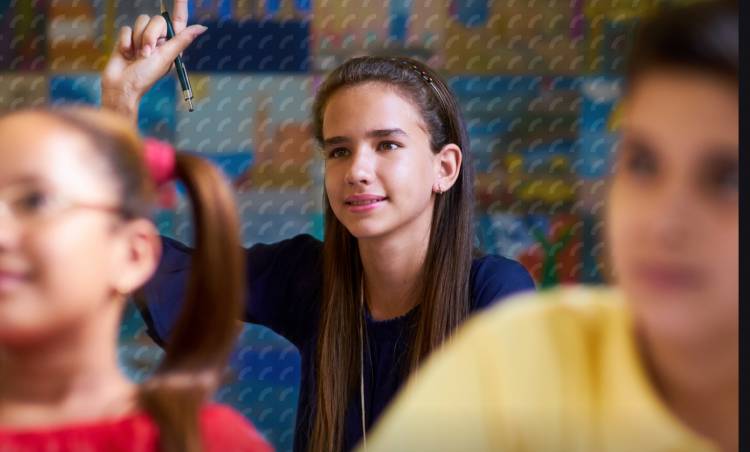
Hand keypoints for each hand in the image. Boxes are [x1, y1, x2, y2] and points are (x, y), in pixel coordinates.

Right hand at [101, 0, 205, 121]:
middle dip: (150, 36)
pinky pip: (127, 28)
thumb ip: (181, 39)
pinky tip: (126, 54)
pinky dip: (126, 41)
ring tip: (137, 56)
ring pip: (141, 21)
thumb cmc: (145, 76)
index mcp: (172, 44)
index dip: (180, 5)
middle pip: (156, 20)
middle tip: (146, 53)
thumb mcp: (166, 57)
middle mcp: (159, 40)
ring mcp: (143, 39)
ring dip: (138, 40)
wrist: (121, 86)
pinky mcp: (128, 39)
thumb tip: (202, 27)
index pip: (178, 19)